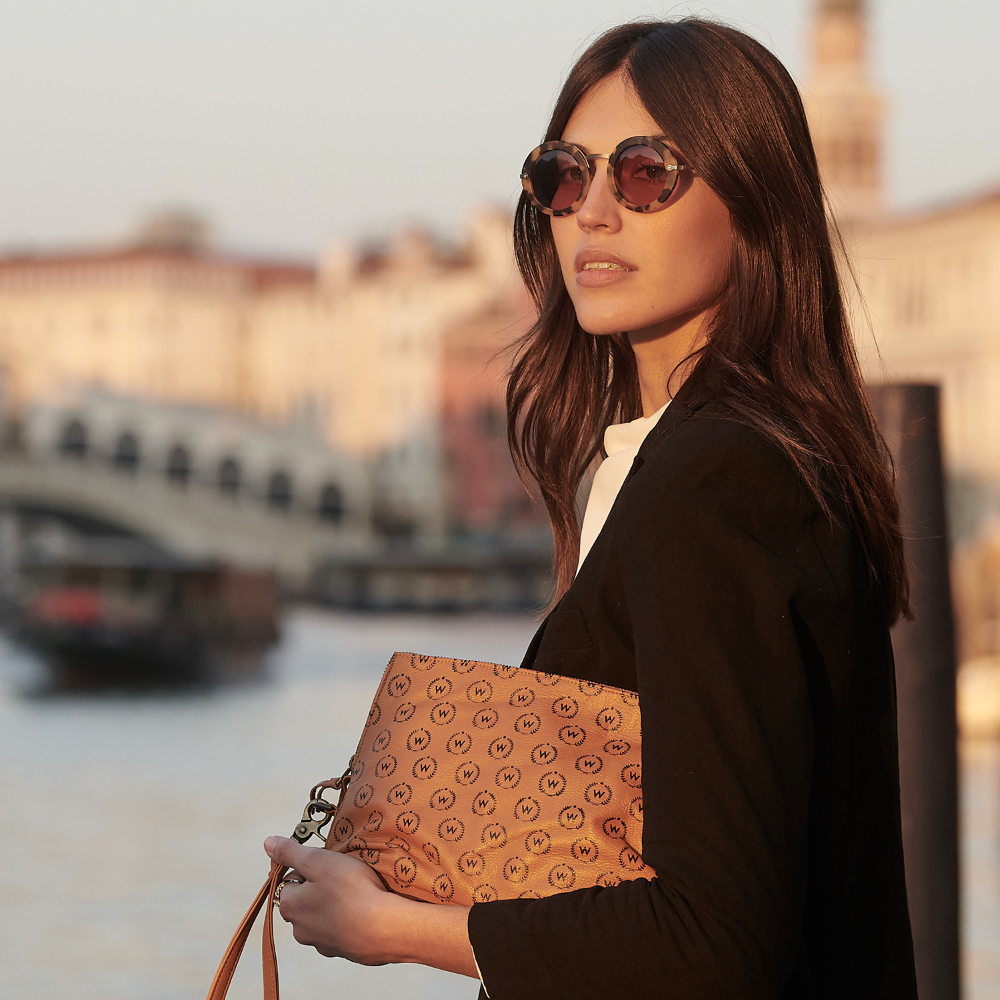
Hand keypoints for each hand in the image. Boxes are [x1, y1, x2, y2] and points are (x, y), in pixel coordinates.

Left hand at [263, 836, 477, 977]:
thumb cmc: (349, 890)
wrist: (382, 929)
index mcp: (289, 906)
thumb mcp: (318, 860)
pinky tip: (365, 910)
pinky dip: (349, 920)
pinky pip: (341, 929)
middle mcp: (299, 929)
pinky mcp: (343, 951)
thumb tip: (267, 843)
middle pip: (305, 899)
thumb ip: (291, 852)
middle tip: (343, 875)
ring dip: (335, 904)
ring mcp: (322, 943)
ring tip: (357, 892)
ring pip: (323, 915)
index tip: (327, 863)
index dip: (309, 867)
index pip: (290, 880)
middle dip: (321, 887)